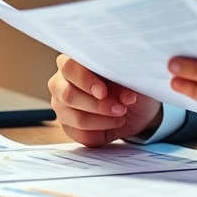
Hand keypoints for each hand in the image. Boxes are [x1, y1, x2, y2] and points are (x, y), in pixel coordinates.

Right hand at [48, 54, 162, 146]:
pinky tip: (112, 124)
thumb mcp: (130, 78)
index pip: (69, 67)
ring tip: (121, 116)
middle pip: (68, 96)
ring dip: (103, 120)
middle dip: (97, 105)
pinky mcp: (68, 126)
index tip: (103, 92)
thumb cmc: (129, 83)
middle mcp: (61, 82)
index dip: (85, 80)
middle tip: (120, 108)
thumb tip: (127, 96)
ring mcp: (62, 105)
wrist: (135, 106)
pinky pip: (80, 135)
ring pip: (76, 118)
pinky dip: (101, 132)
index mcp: (74, 61)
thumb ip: (123, 81)